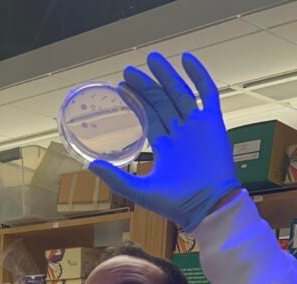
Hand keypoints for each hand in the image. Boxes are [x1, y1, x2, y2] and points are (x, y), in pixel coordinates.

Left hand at [89, 52, 239, 231]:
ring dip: (167, 75)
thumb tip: (90, 165)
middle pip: (162, 102)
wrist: (207, 206)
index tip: (121, 85)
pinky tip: (186, 59)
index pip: (149, 116)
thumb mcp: (140, 190)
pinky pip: (207, 94)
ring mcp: (197, 127)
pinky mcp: (213, 123)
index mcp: (165, 147)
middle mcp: (180, 134)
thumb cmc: (176, 203)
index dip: (136, 101)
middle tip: (129, 70)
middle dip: (146, 85)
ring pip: (180, 93)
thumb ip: (116, 177)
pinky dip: (198, 76)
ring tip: (152, 58)